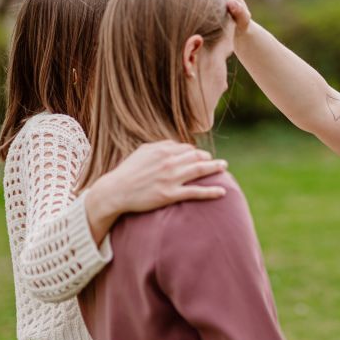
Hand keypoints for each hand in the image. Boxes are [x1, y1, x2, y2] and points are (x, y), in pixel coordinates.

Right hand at [85, 141, 227, 242]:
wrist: (115, 192)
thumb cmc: (128, 172)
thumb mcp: (142, 152)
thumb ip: (160, 146)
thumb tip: (175, 144)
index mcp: (162, 150)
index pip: (187, 148)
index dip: (196, 152)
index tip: (201, 156)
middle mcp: (168, 162)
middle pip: (196, 156)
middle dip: (209, 158)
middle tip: (218, 162)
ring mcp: (170, 178)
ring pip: (199, 170)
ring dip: (215, 168)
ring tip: (224, 167)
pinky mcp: (170, 194)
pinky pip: (196, 192)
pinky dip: (211, 191)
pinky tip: (222, 192)